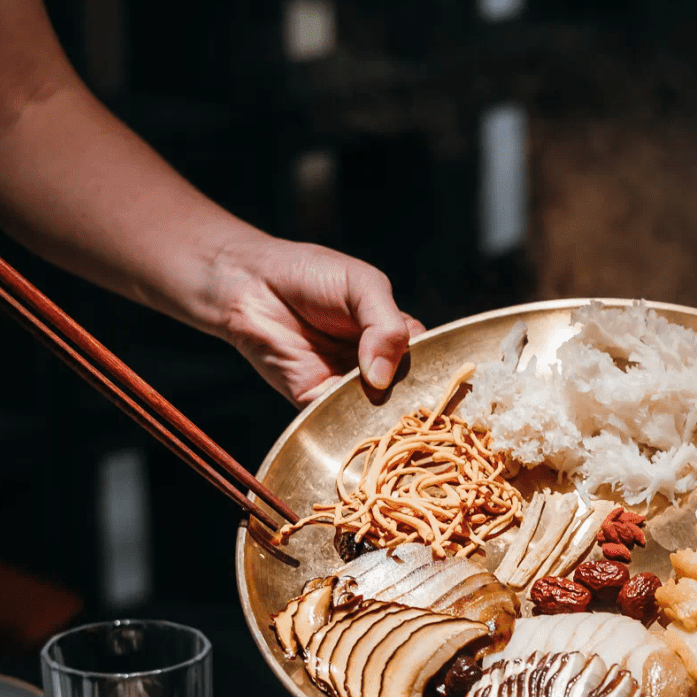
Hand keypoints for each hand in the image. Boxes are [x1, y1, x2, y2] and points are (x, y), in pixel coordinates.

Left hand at [214, 234, 423, 406]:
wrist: (251, 284)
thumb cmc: (309, 274)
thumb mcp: (362, 285)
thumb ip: (385, 324)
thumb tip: (383, 377)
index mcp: (393, 334)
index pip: (428, 358)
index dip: (435, 370)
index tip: (445, 384)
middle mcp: (375, 364)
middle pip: (406, 391)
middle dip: (411, 401)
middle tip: (418, 408)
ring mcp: (347, 385)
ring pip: (377, 412)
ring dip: (383, 417)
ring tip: (389, 417)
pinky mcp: (316, 401)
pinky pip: (340, 419)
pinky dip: (349, 422)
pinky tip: (357, 419)